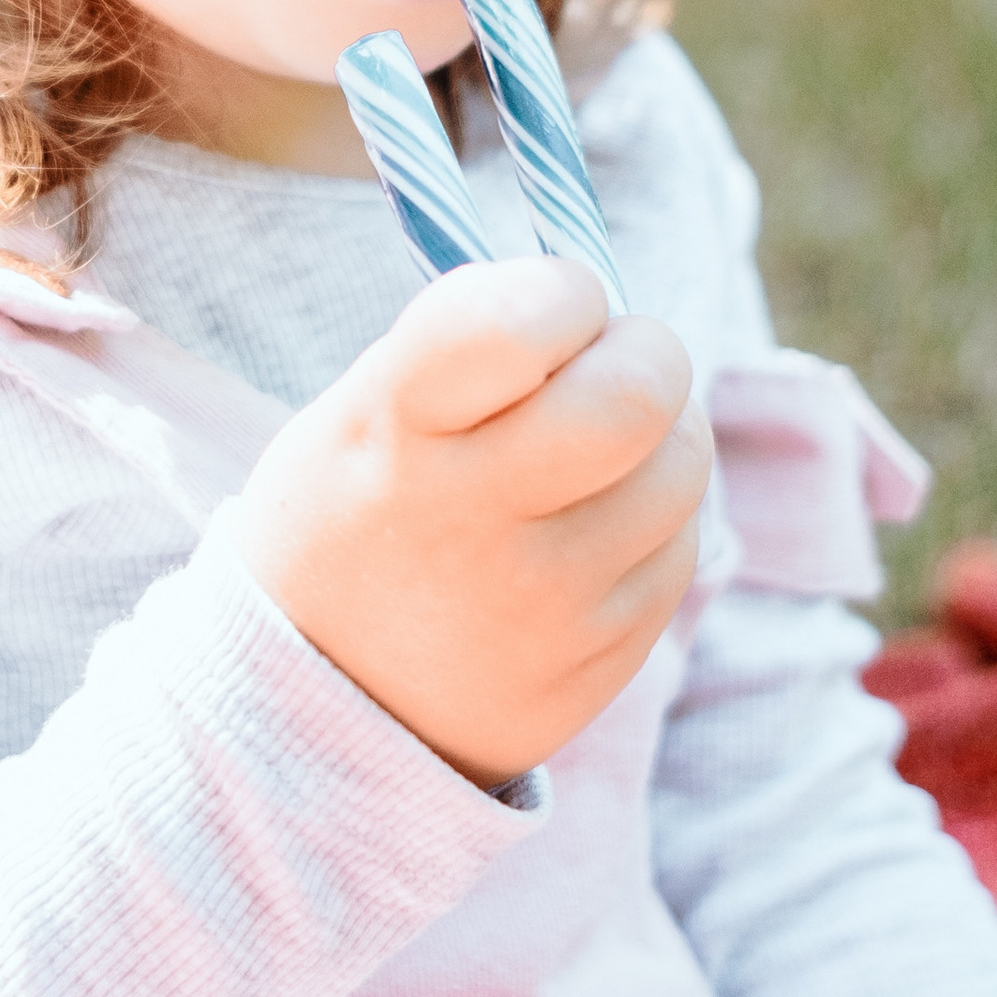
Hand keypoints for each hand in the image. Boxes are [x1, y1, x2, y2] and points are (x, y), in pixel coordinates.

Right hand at [231, 256, 707, 787]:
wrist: (314, 708)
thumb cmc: (352, 518)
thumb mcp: (355, 414)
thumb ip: (468, 345)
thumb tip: (602, 299)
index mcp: (396, 432)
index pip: (520, 320)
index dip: (565, 289)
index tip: (559, 302)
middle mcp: (470, 521)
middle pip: (638, 395)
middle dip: (647, 351)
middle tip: (615, 360)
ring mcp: (542, 606)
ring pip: (682, 468)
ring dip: (661, 437)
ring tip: (599, 454)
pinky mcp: (597, 666)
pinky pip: (678, 553)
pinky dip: (652, 522)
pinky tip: (590, 532)